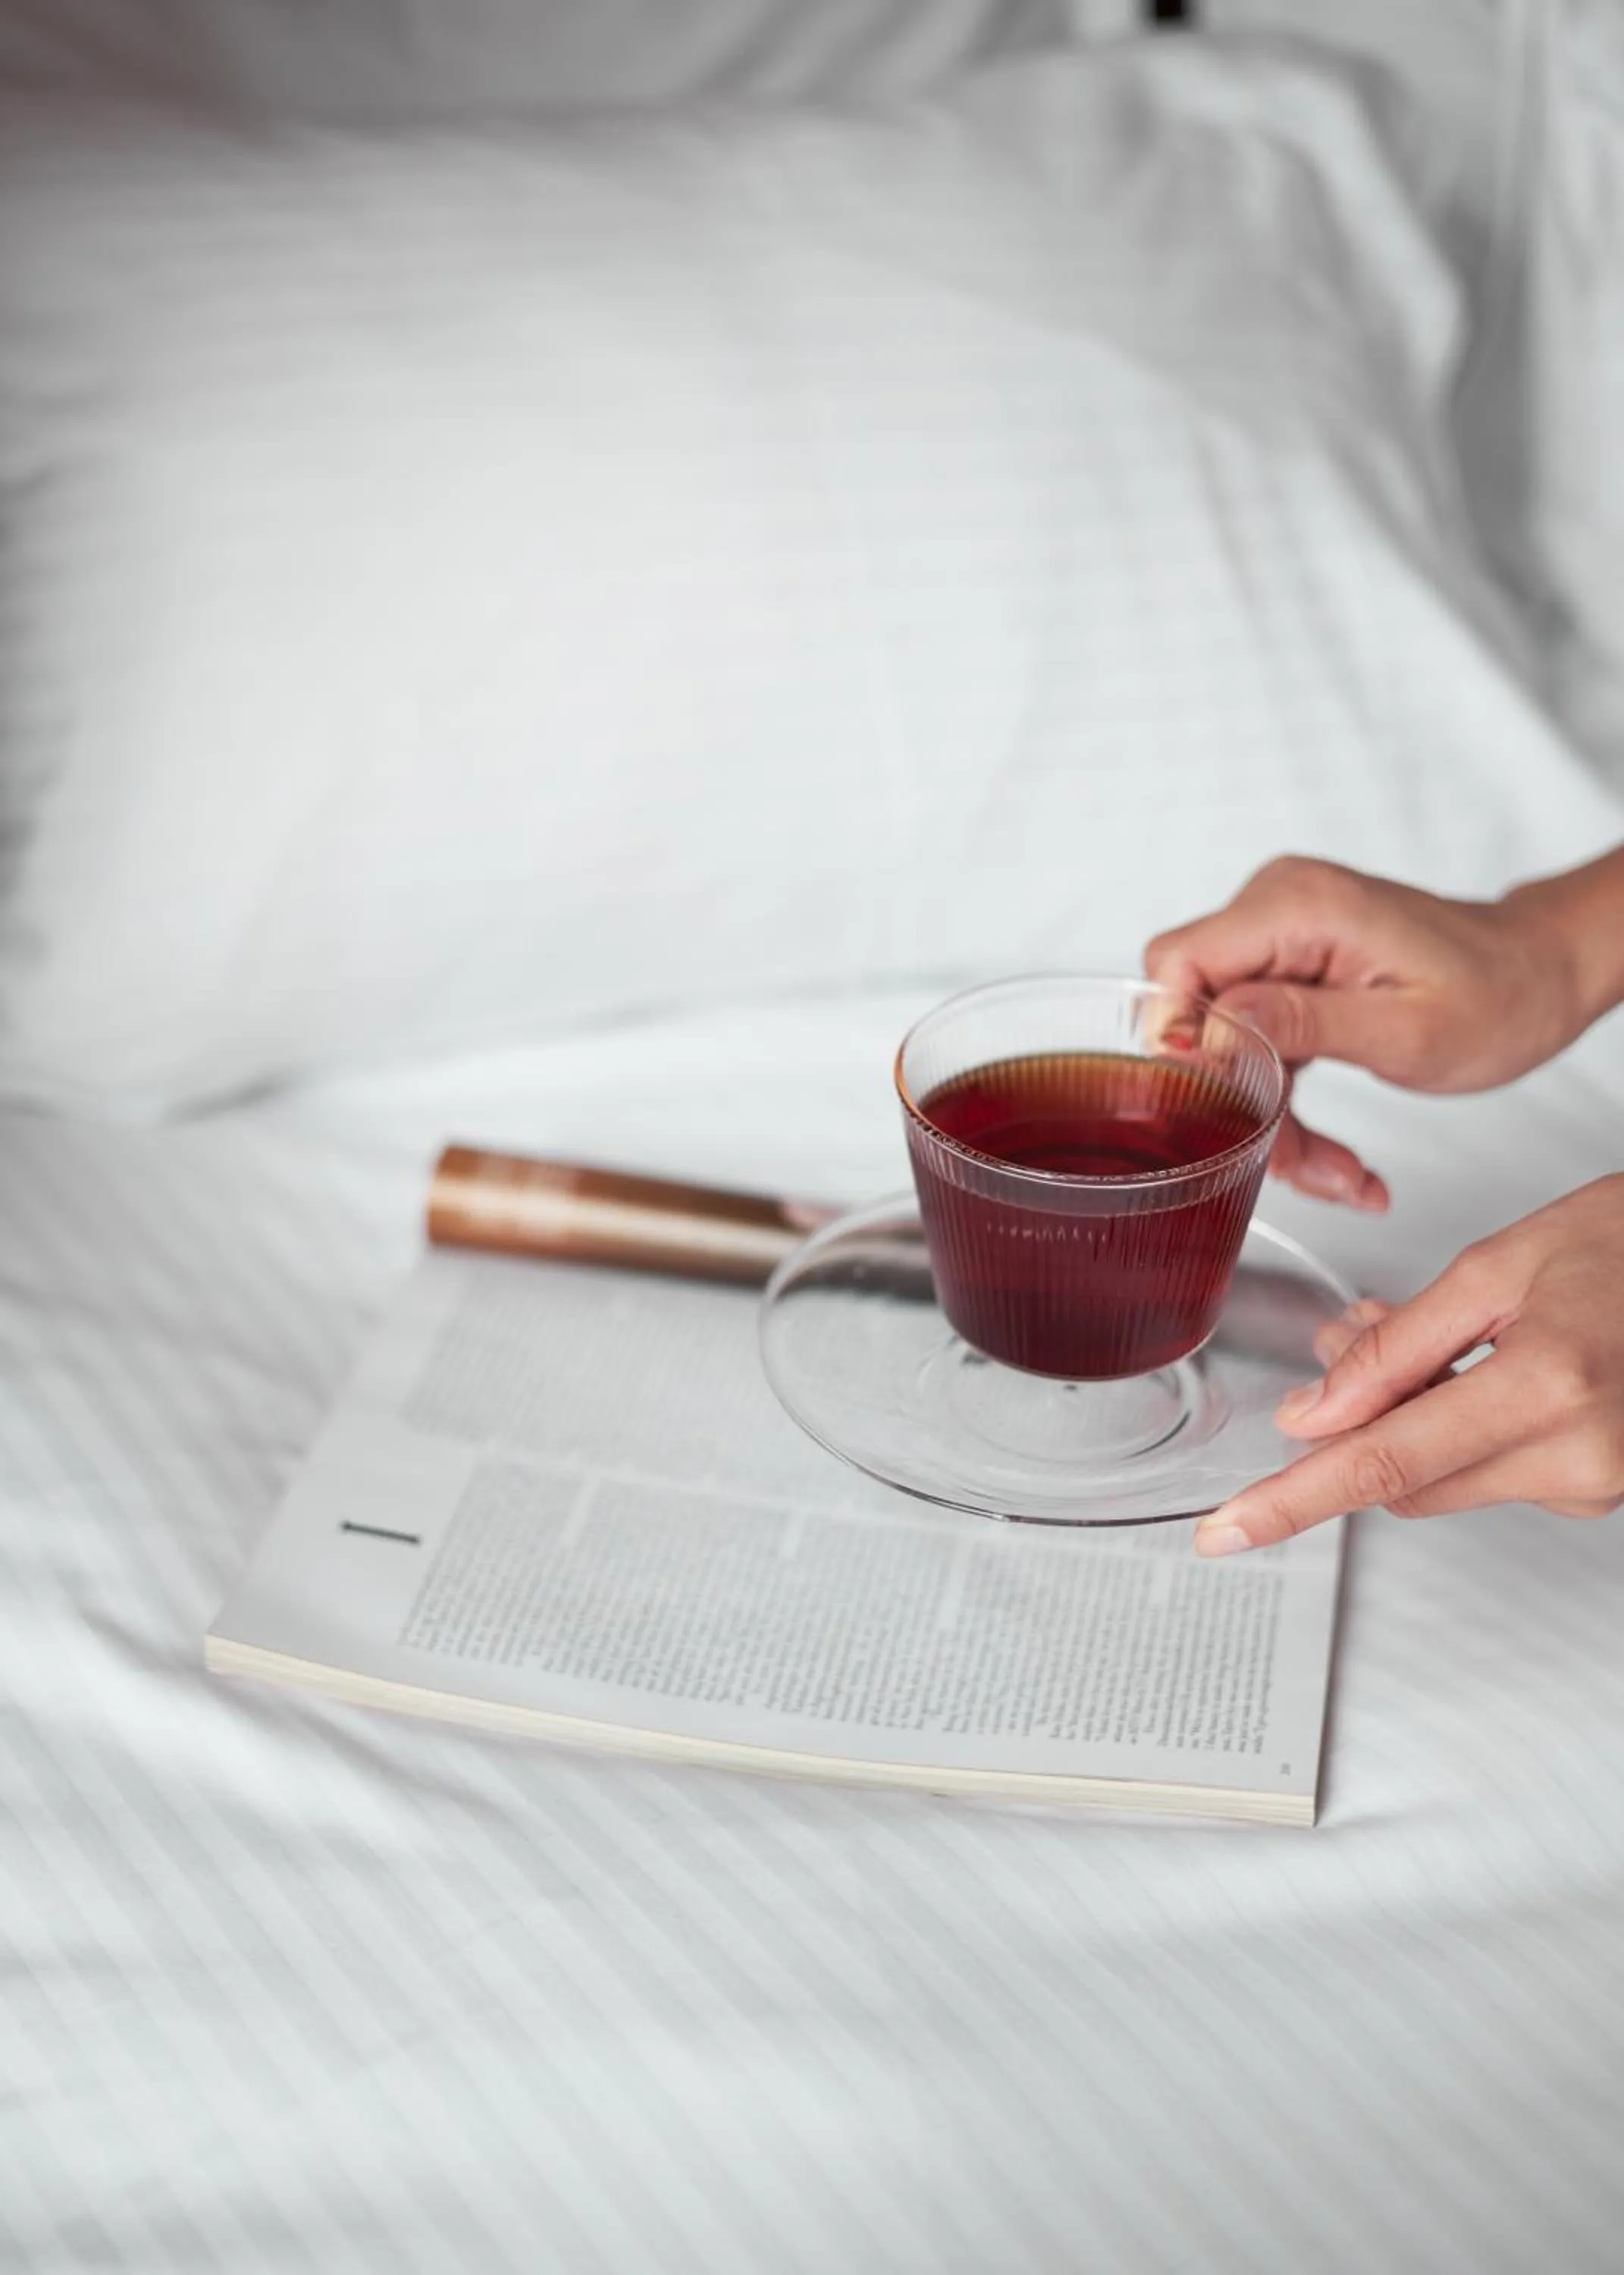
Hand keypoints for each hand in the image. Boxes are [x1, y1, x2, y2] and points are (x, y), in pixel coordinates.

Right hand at [1144, 855, 1593, 1208]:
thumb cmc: (1498, 997)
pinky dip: (1286, 1103)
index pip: (1177, 964)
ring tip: (1337, 1174)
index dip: (1182, 1043)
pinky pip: (1255, 1045)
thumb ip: (1302, 1023)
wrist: (1539, 977)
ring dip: (1268, 1119)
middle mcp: (1278, 908)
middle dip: (1237, 1104)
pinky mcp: (1291, 971)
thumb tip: (1210, 1030)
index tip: (1229, 1107)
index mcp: (1299, 906)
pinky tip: (1333, 1156)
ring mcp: (1282, 938)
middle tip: (1304, 1165)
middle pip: (1195, 1015)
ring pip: (1221, 1045)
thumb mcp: (1406, 1030)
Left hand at [1193, 1177, 1623, 1554]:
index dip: (1291, 1501)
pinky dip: (1456, 1424)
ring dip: (1405, 1418)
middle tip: (1344, 1340)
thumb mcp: (1498, 1265)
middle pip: (1403, 1478)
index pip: (1382, 1463)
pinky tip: (1475, 1365)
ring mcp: (1597, 1484)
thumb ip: (1396, 1347)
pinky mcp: (1601, 1491)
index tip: (1226, 1532)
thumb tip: (1311, 1416)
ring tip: (1426, 1334)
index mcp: (1547, 1386)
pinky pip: (1490, 1471)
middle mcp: (1579, 1455)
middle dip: (1352, 1423)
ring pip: (1441, 1476)